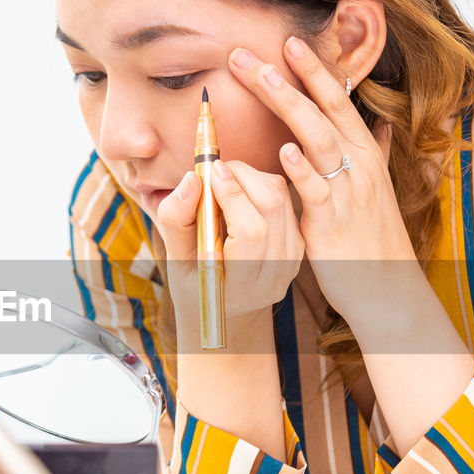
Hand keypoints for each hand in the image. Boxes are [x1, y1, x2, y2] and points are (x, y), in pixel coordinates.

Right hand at [153, 157, 302, 326]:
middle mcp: (274, 276)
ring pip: (281, 198)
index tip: (210, 172)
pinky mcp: (298, 244)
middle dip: (242, 177)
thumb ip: (176, 220)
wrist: (225, 304)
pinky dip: (262, 184)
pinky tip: (239, 190)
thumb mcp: (175, 258)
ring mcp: (291, 261)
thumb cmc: (194, 281)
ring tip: (223, 179)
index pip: (251, 233)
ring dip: (252, 176)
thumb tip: (192, 179)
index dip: (233, 196)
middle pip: (271, 208)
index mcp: (241, 287)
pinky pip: (286, 200)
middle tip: (214, 168)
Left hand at [227, 37, 415, 320]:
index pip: (338, 101)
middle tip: (250, 53)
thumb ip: (375, 153)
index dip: (314, 70)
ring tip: (262, 80)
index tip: (288, 40)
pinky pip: (317, 192)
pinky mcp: (332, 224)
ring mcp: (346, 193)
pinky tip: (285, 151)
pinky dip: (303, 170)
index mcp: (364, 153)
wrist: (385, 287)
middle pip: (324, 110)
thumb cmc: (371, 238)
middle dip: (289, 77)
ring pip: (319, 139)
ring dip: (290, 107)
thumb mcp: (374, 189)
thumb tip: (381, 123)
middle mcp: (358, 166)